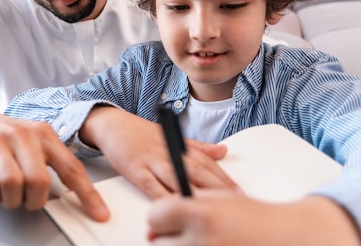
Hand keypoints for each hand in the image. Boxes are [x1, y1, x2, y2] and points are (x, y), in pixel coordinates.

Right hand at [0, 105, 109, 220]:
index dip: (87, 194)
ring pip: (13, 185)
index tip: (99, 213)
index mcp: (43, 134)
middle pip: (39, 182)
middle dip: (34, 200)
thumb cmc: (5, 135)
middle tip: (29, 199)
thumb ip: (53, 162)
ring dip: (12, 200)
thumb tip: (75, 193)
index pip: (72, 168)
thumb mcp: (34, 141)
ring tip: (9, 194)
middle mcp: (22, 136)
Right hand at [79, 106, 238, 197]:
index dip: (224, 177)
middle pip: (197, 170)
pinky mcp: (135, 168)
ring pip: (177, 177)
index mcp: (179, 145)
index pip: (207, 162)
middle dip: (217, 187)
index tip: (239, 192)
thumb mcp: (170, 137)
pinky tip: (172, 206)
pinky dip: (162, 196)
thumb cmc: (139, 133)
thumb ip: (197, 147)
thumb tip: (223, 150)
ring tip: (210, 206)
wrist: (110, 124)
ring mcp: (151, 160)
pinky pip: (150, 185)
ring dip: (195, 191)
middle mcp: (168, 152)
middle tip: (234, 201)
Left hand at [147, 192, 360, 245]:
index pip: (154, 216)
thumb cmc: (252, 217)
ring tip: (205, 240)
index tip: (168, 217)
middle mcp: (202, 241)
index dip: (161, 216)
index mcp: (199, 213)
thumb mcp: (214, 197)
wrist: (286, 238)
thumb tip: (153, 222)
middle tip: (189, 233)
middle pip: (158, 242)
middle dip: (167, 237)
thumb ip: (180, 204)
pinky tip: (214, 245)